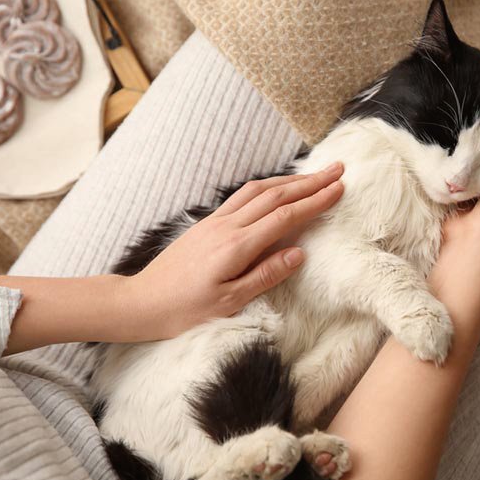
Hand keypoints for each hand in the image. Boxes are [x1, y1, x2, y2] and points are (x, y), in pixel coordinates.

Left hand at [118, 163, 344, 340]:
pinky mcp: (206, 224)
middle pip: (276, 195)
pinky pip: (241, 197)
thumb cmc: (184, 309)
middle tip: (336, 170)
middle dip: (309, 182)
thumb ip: (265, 275)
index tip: (338, 188)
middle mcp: (227, 226)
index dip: (315, 201)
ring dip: (288, 180)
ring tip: (312, 176)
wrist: (141, 302)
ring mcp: (215, 222)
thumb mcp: (229, 302)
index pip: (285, 216)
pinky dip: (265, 187)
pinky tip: (274, 189)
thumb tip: (298, 254)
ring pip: (258, 191)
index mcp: (237, 246)